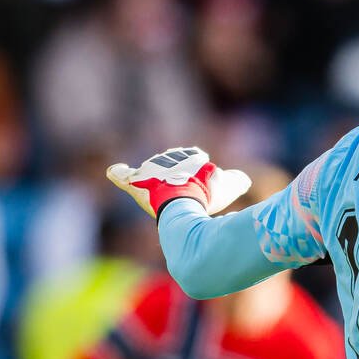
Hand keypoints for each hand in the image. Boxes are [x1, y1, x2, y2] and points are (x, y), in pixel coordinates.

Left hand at [106, 147, 251, 218]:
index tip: (200, 183)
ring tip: (159, 194)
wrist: (182, 201)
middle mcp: (170, 159)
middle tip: (183, 194)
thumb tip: (243, 179)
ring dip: (153, 182)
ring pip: (151, 173)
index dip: (198, 170)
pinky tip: (115, 173)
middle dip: (176, 176)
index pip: (194, 158)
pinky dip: (119, 174)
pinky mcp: (135, 183)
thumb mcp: (230, 185)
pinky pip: (123, 176)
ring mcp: (151, 170)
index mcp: (192, 157)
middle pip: (172, 165)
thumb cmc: (206, 194)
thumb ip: (237, 180)